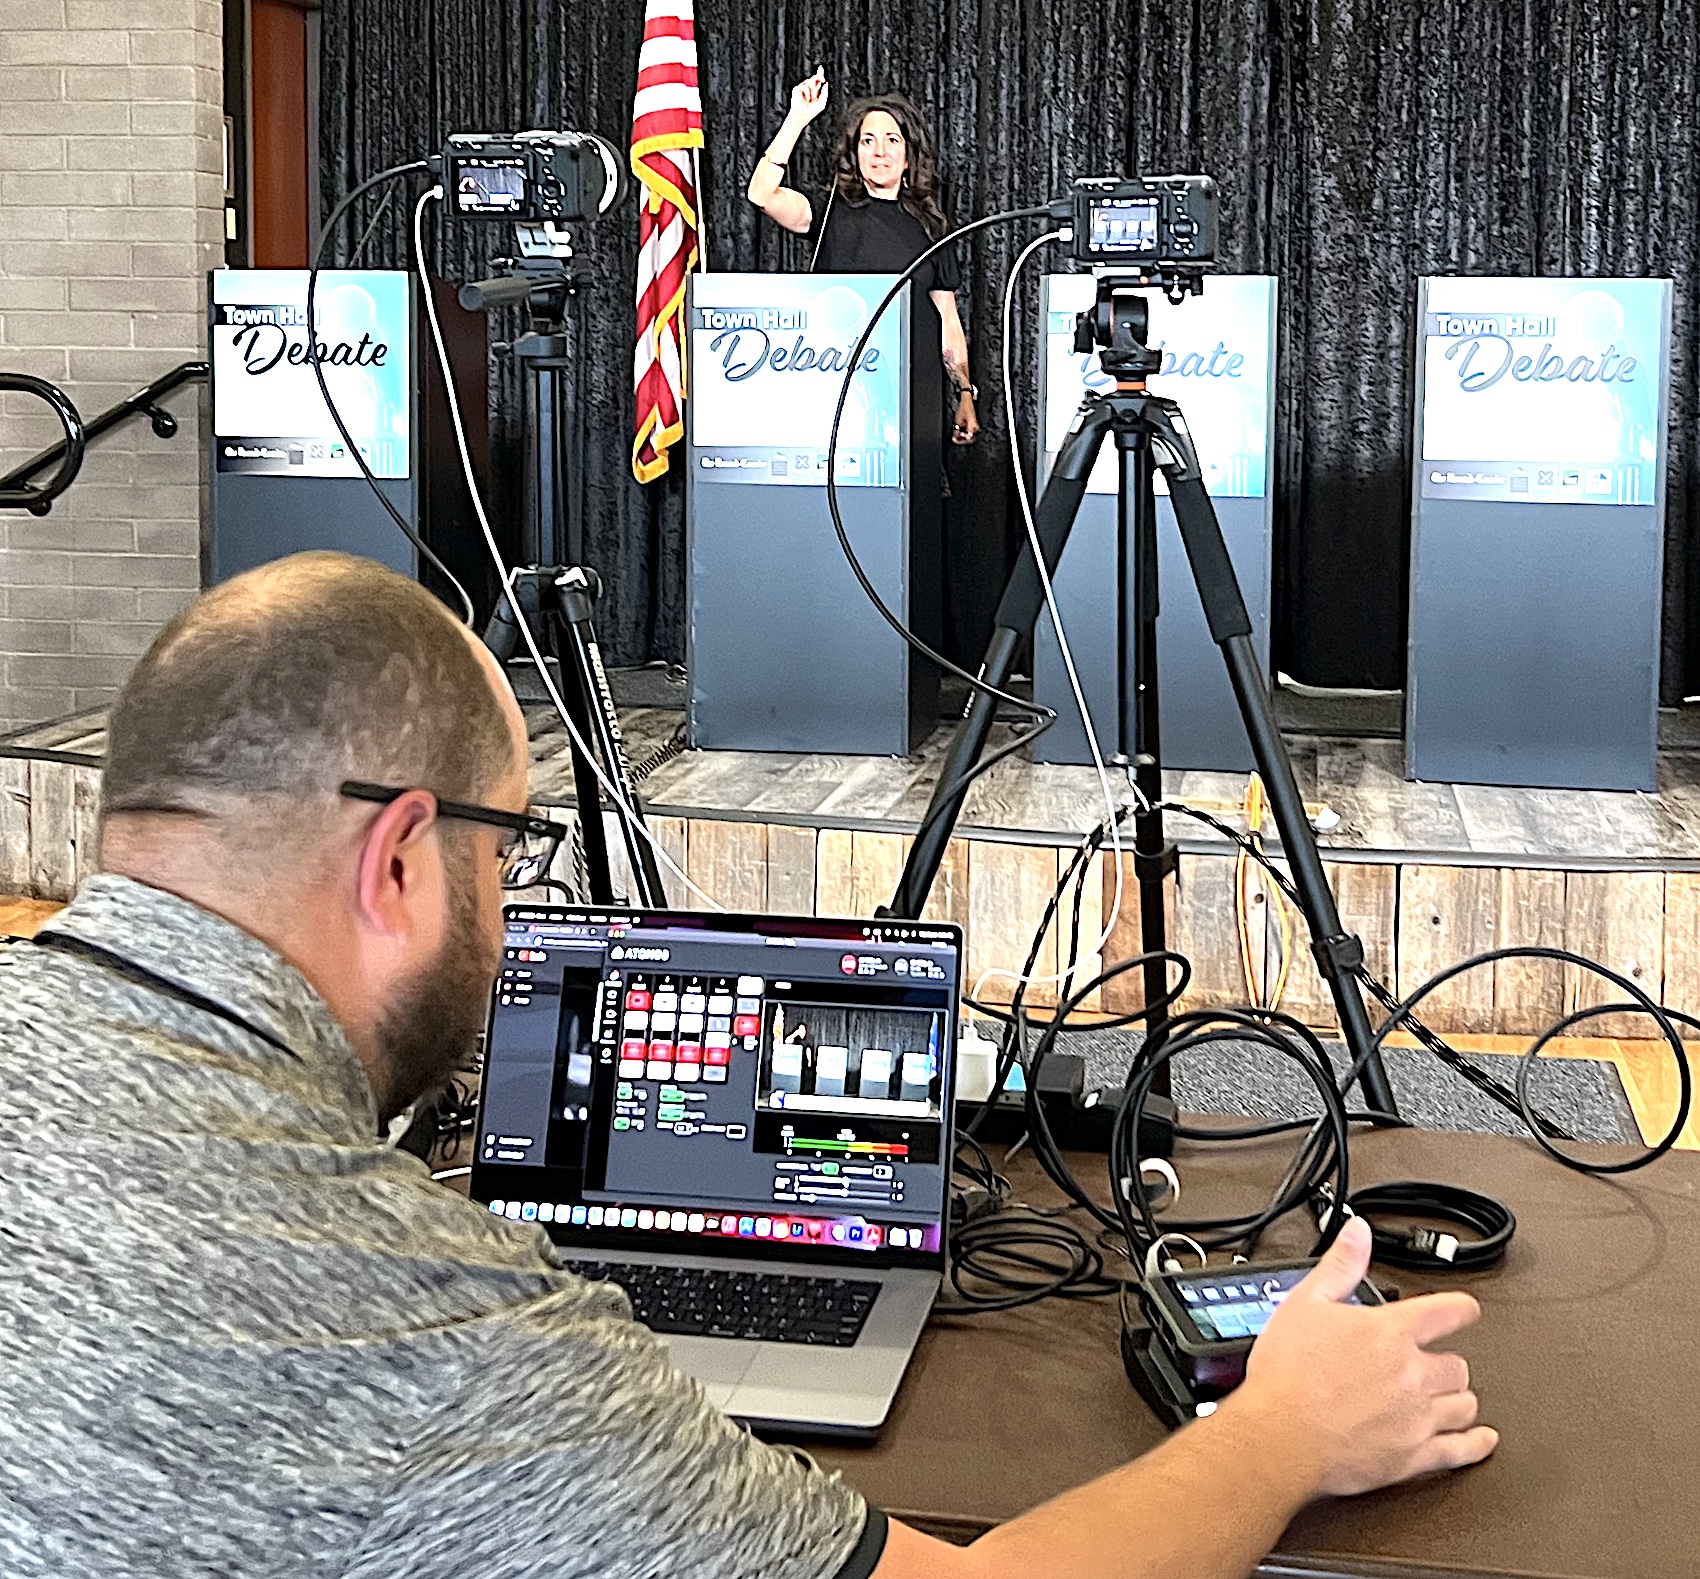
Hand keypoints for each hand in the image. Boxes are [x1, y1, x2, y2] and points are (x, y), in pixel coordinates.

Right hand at [788, 68, 828, 125]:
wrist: (803, 115)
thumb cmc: (812, 111)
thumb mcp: (822, 102)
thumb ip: (825, 93)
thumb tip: (826, 83)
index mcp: (814, 91)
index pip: (817, 81)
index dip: (819, 74)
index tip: (821, 67)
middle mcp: (808, 88)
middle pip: (814, 78)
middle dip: (819, 76)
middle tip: (823, 79)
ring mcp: (802, 88)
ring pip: (810, 81)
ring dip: (814, 90)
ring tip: (812, 98)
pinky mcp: (797, 89)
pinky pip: (805, 86)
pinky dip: (807, 93)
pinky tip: (807, 99)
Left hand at [952, 391, 978, 444]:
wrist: (967, 401)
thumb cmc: (963, 409)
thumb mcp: (957, 421)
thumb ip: (957, 431)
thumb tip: (955, 438)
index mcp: (972, 427)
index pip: (968, 439)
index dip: (961, 441)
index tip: (955, 440)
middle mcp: (975, 427)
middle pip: (970, 439)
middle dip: (962, 439)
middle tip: (955, 438)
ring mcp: (976, 425)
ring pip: (970, 435)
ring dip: (963, 436)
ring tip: (957, 434)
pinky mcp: (974, 424)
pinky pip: (970, 431)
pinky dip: (965, 432)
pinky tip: (960, 430)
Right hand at [1237, 1217, 1497, 1497]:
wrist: (1280, 1436)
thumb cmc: (1289, 1374)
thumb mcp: (1305, 1303)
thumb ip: (1340, 1266)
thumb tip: (1358, 1233)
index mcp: (1391, 1332)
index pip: (1445, 1312)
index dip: (1461, 1308)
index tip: (1466, 1309)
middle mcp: (1413, 1373)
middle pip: (1458, 1364)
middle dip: (1448, 1362)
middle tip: (1435, 1362)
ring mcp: (1417, 1417)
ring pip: (1463, 1405)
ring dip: (1458, 1398)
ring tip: (1449, 1396)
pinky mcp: (1413, 1457)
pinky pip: (1461, 1451)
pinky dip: (1476, 1445)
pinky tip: (1481, 1440)